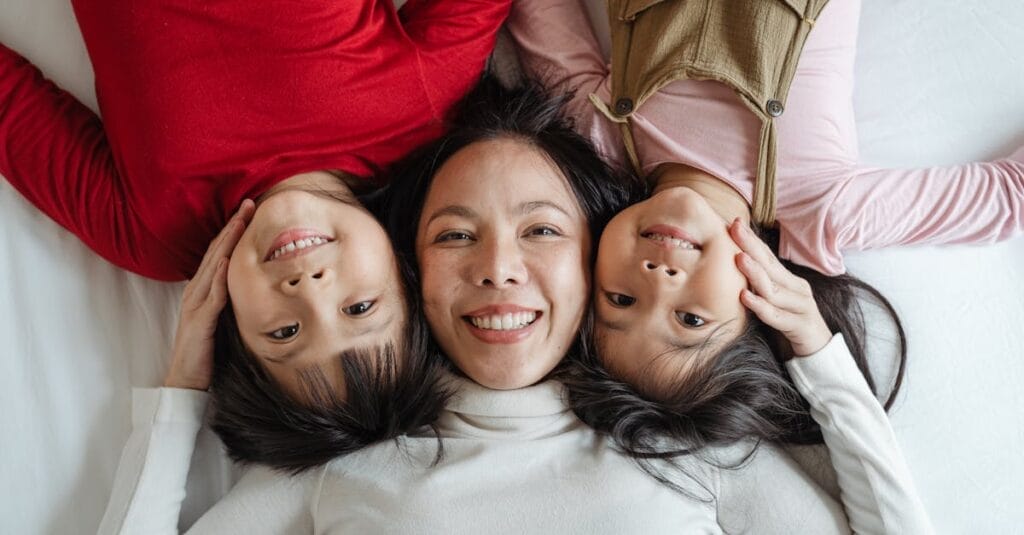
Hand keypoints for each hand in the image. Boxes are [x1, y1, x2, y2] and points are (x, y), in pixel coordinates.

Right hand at [164, 200, 254, 388]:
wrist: (186, 379)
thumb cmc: (207, 349)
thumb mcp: (222, 317)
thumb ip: (231, 297)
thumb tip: (253, 280)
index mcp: (202, 289)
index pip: (219, 252)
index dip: (233, 229)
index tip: (250, 210)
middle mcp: (197, 292)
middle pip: (216, 252)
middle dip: (232, 227)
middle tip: (248, 204)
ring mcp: (196, 306)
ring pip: (213, 268)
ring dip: (227, 244)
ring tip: (240, 223)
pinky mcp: (200, 323)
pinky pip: (212, 298)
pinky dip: (220, 279)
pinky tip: (229, 263)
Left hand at [729, 219, 831, 357]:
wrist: (819, 350)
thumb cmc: (790, 323)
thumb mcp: (774, 301)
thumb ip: (759, 286)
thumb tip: (733, 268)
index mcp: (789, 281)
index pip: (767, 256)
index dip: (752, 240)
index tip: (734, 223)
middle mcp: (797, 289)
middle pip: (771, 266)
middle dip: (752, 246)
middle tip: (735, 229)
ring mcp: (801, 306)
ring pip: (774, 289)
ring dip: (756, 273)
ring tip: (739, 259)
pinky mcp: (800, 326)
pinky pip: (777, 316)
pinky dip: (761, 306)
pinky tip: (745, 297)